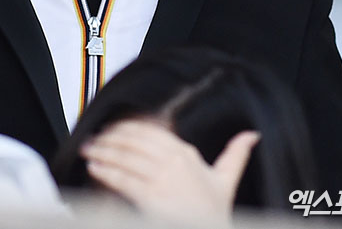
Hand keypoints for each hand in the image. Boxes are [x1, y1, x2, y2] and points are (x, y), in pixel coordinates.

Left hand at [79, 118, 259, 225]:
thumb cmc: (214, 213)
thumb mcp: (226, 181)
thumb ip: (236, 154)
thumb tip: (252, 135)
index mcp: (187, 154)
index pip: (151, 132)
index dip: (127, 128)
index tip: (112, 128)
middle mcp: (175, 163)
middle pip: (134, 142)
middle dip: (110, 138)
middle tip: (93, 138)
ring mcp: (164, 180)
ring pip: (126, 159)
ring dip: (104, 152)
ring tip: (89, 151)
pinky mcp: (153, 199)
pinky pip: (125, 180)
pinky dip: (108, 172)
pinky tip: (96, 168)